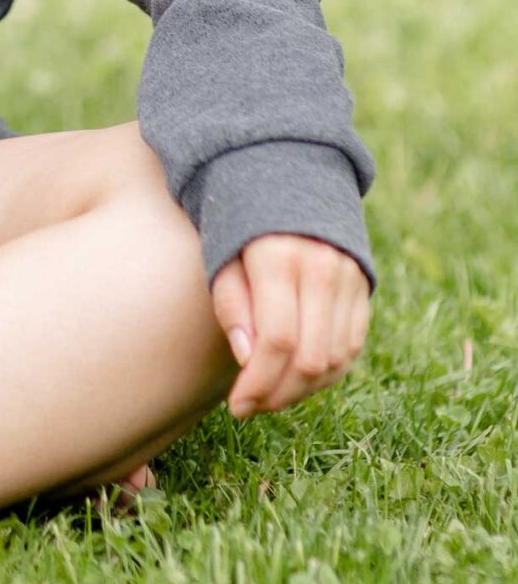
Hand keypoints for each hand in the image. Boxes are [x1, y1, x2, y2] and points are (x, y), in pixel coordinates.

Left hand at [210, 233, 368, 419]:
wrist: (289, 176)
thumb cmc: (241, 222)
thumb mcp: (221, 255)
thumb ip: (233, 306)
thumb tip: (247, 361)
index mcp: (280, 258)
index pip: (277, 341)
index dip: (258, 383)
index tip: (237, 405)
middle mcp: (322, 268)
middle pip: (311, 357)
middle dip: (279, 394)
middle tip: (252, 407)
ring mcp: (349, 278)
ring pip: (337, 358)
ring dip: (303, 390)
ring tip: (271, 396)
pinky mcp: (363, 287)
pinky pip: (352, 346)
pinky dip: (327, 373)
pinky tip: (297, 380)